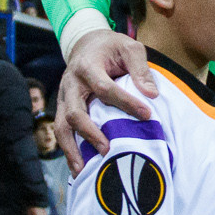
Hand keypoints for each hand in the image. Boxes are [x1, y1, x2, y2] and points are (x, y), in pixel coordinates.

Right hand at [54, 29, 156, 169]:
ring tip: (83, 170)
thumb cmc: (112, 47)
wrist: (86, 44)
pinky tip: (78, 169)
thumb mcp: (129, 47)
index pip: (105, 88)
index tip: (147, 114)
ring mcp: (64, 97)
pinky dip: (68, 150)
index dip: (125, 102)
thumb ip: (140, 68)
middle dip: (90, 132)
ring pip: (61, 126)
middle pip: (74, 111)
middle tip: (108, 149)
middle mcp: (71, 83)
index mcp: (87, 66)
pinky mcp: (63, 107)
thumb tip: (152, 94)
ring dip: (71, 149)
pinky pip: (61, 131)